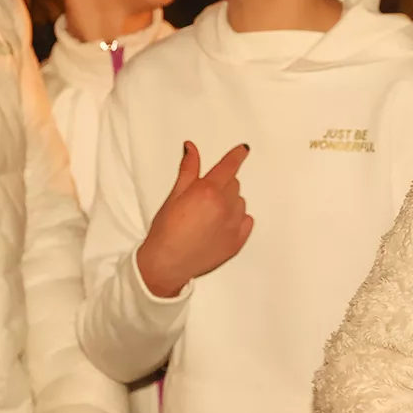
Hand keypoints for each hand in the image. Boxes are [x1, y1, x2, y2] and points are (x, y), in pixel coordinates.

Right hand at [136, 142, 253, 297]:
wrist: (167, 263)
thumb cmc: (166, 230)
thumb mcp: (174, 195)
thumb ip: (188, 170)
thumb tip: (192, 148)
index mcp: (208, 191)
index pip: (229, 167)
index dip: (236, 156)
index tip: (243, 150)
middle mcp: (225, 206)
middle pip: (233, 184)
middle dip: (221, 184)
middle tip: (203, 197)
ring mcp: (234, 225)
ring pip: (240, 202)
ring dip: (229, 202)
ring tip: (208, 215)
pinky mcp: (238, 241)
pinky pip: (246, 221)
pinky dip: (237, 219)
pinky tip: (220, 226)